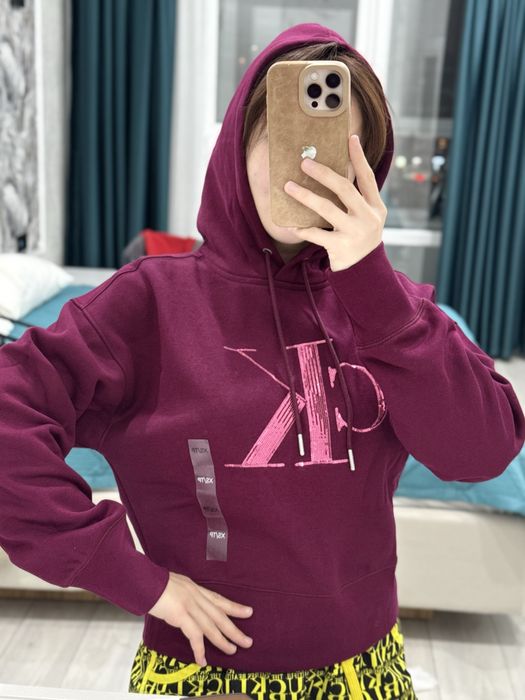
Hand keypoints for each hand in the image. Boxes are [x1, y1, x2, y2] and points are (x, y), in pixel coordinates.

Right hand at [148, 571, 253, 666]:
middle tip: (248, 641)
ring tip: (232, 651)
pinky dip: (199, 649)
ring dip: (222, 641)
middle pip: (219, 615)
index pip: (218, 599)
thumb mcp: (174, 584)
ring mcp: (189, 605)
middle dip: (234, 629)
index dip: (234, 607)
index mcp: (195, 588)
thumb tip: (183, 604)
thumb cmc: (153, 583)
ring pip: (211, 626)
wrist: (143, 580)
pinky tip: (202, 660)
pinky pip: (194, 635)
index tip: (248, 612)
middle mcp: (196, 596)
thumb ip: (182, 594)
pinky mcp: (181, 615)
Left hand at [283, 134, 387, 271]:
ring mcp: (354, 233)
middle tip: (305, 162)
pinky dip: (302, 228)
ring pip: (326, 209)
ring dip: (305, 196)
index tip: (350, 138)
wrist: (364, 270)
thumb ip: (356, 199)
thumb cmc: (359, 236)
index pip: (367, 177)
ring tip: (288, 186)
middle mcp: (368, 218)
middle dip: (324, 173)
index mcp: (375, 207)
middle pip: (345, 189)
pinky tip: (291, 223)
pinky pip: (316, 234)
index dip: (359, 158)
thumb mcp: (366, 217)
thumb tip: (331, 173)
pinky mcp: (340, 247)